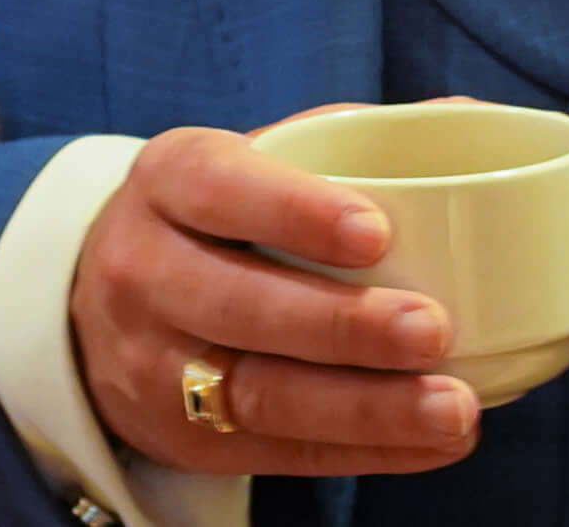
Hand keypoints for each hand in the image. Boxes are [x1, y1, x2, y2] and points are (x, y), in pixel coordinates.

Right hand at [73, 126, 478, 478]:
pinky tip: (432, 443)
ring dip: (366, 407)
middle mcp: (146, 272)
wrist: (100, 308)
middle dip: (344, 325)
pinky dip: (364, 451)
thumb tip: (468, 115)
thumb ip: (343, 138)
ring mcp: (156, 366)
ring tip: (452, 407)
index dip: (294, 209)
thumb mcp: (246, 160)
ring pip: (262, 393)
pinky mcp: (186, 439)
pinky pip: (279, 452)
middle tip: (434, 328)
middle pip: (241, 306)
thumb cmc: (215, 219)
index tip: (377, 229)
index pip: (219, 188)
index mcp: (167, 181)